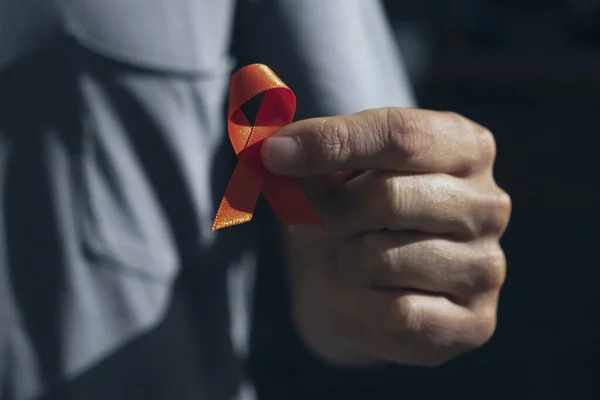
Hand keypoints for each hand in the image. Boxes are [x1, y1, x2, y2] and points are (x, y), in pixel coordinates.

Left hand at [261, 108, 511, 366]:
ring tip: (353, 260)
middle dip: (329, 211)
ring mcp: (488, 266)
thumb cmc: (348, 215)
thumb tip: (277, 152)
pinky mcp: (475, 322)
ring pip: (384, 260)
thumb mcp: (328, 175)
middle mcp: (489, 204)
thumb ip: (309, 159)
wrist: (355, 285)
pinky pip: (399, 314)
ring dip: (346, 261)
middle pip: (388, 197)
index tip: (276, 153)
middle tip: (310, 218)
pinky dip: (362, 307)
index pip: (400, 135)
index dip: (332, 142)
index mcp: (464, 147)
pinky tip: (372, 298)